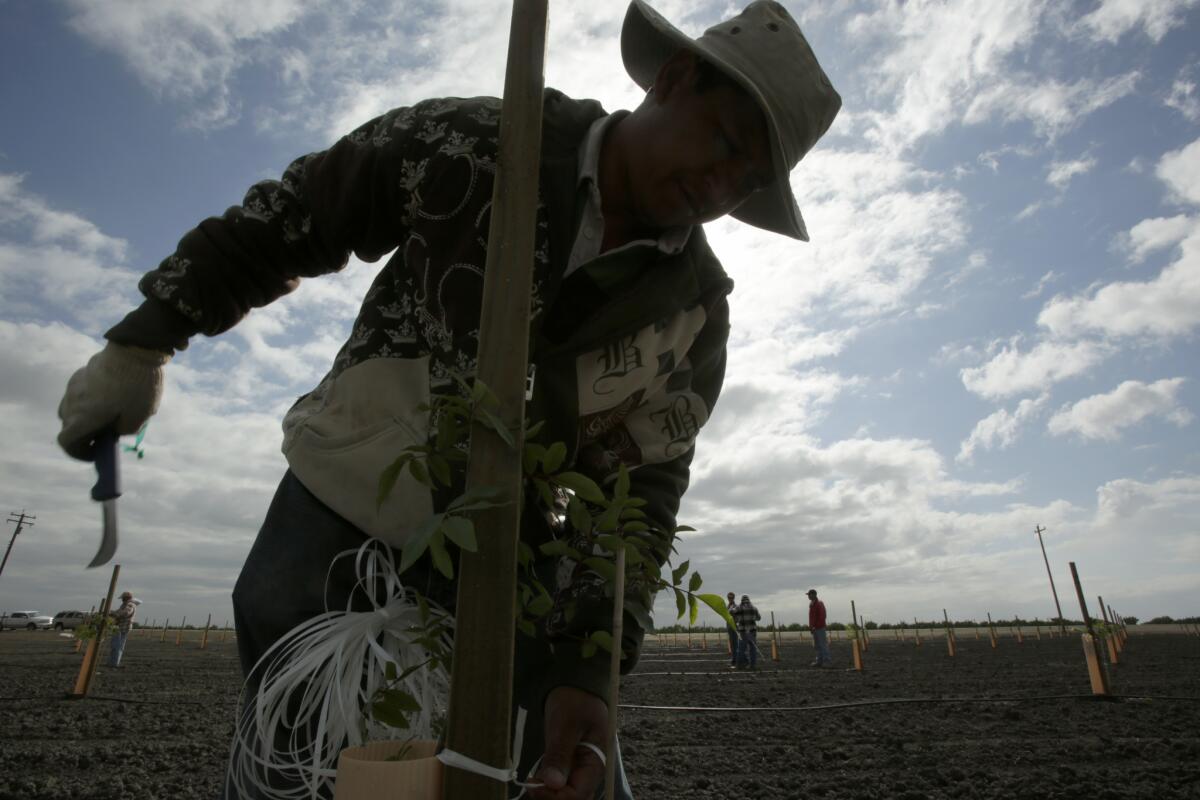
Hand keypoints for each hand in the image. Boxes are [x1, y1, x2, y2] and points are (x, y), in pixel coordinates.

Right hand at [57, 343, 169, 459]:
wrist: (134, 350)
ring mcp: (73, 387)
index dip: (79, 452)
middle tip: (106, 433)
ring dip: (84, 416)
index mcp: (83, 418)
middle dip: (85, 434)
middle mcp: (72, 403)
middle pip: (69, 426)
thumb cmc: (138, 387)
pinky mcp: (79, 374)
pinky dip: (88, 400)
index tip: (95, 452)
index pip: (67, 442)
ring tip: (108, 413)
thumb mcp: (139, 417)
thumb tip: (116, 430)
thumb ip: (124, 430)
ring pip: (71, 409)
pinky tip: (109, 394)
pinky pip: (78, 394)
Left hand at [529, 686, 608, 799]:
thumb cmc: (574, 701)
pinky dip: (547, 787)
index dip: (555, 796)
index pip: (578, 795)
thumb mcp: (566, 725)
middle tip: (530, 783)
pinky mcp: (568, 766)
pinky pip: (560, 785)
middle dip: (551, 797)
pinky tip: (535, 779)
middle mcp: (590, 771)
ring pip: (566, 794)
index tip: (532, 784)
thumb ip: (560, 754)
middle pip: (574, 799)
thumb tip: (552, 784)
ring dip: (548, 793)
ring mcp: (579, 769)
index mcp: (597, 763)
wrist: (574, 686)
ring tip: (531, 781)